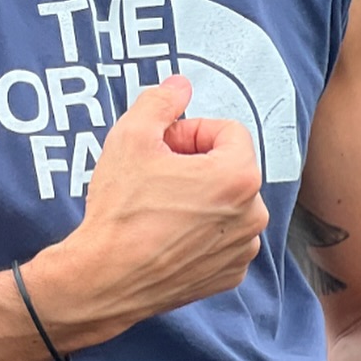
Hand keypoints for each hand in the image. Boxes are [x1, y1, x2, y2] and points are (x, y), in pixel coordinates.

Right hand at [30, 76, 267, 349]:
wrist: (107, 276)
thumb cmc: (121, 209)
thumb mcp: (131, 137)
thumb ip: (160, 102)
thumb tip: (180, 84)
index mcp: (238, 176)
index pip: (227, 130)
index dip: (190, 131)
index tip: (161, 147)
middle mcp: (253, 214)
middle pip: (229, 167)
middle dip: (195, 163)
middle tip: (154, 173)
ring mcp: (243, 248)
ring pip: (226, 203)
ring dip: (199, 196)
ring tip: (157, 205)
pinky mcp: (229, 275)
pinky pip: (222, 237)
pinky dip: (200, 230)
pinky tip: (164, 232)